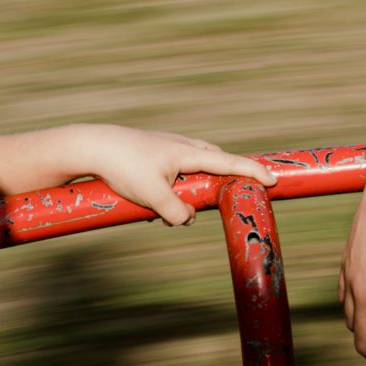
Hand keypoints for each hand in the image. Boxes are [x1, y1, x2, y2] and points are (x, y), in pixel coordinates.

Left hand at [87, 128, 276, 225]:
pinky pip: (175, 170)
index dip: (252, 172)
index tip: (273, 179)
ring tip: (173, 208)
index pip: (229, 163)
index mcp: (188, 153)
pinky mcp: (153, 152)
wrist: (93, 146)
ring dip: (193, 187)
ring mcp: (168, 147)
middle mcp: (182, 146)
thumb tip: (188, 220)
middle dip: (224, 177)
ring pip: (194, 167)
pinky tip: (154, 203)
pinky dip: (175, 185)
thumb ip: (177, 213)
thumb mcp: (152, 197)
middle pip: (215, 161)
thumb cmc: (124, 167)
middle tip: (230, 194)